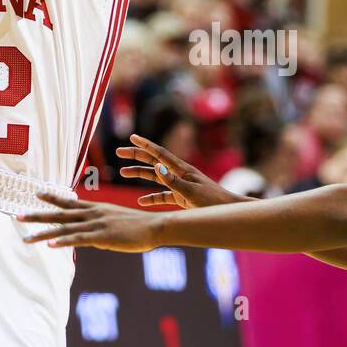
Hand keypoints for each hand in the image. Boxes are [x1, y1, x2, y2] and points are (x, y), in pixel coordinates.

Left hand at [19, 192, 163, 251]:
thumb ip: (100, 227)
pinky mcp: (102, 236)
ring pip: (64, 227)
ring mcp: (96, 224)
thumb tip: (89, 236)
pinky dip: (63, 241)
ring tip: (26, 238)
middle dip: (38, 215)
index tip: (37, 194)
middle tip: (18, 217)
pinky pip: (78, 239)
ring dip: (43, 233)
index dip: (52, 197)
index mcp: (97, 208)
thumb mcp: (116, 222)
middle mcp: (93, 213)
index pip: (70, 201)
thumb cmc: (139, 227)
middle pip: (60, 214)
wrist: (155, 227)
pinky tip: (50, 245)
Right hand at [116, 133, 245, 208]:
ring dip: (139, 174)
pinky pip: (162, 195)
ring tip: (122, 172)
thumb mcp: (191, 192)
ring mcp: (180, 185)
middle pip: (154, 161)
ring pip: (155, 177)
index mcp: (182, 169)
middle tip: (119, 152)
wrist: (227, 210)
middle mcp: (179, 174)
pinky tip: (141, 202)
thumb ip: (172, 181)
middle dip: (136, 156)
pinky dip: (152, 198)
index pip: (160, 153)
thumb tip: (156, 167)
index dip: (145, 145)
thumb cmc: (212, 201)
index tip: (131, 137)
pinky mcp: (182, 197)